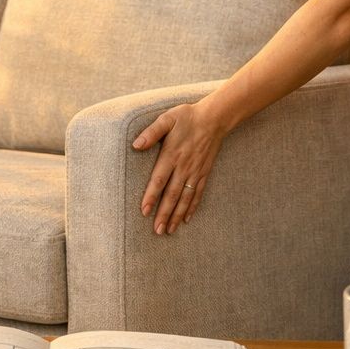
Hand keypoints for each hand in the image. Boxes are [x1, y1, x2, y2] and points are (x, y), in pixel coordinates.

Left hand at [130, 101, 227, 235]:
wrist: (214, 118)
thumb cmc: (187, 117)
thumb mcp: (167, 119)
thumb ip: (151, 132)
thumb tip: (135, 145)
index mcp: (172, 155)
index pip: (159, 180)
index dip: (151, 196)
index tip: (144, 212)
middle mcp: (184, 167)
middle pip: (172, 195)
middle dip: (164, 214)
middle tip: (157, 231)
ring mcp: (195, 172)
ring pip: (185, 198)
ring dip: (177, 215)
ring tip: (170, 230)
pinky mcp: (204, 173)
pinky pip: (197, 193)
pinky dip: (192, 207)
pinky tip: (187, 219)